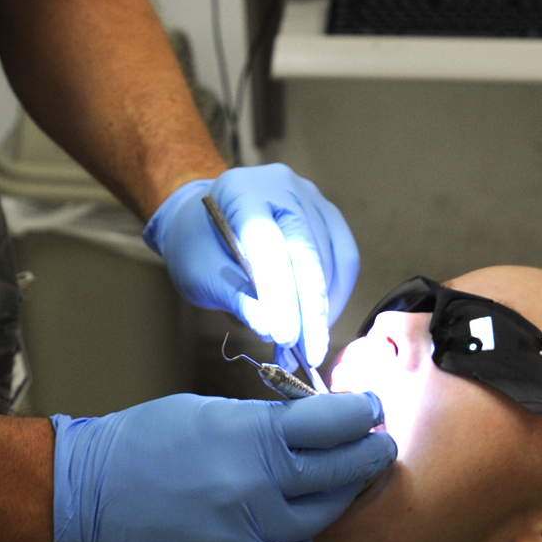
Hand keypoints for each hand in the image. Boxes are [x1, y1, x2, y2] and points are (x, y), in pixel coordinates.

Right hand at [52, 391, 393, 541]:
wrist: (90, 492)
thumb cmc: (148, 441)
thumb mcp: (211, 412)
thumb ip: (267, 423)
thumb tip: (319, 423)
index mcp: (251, 433)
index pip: (335, 422)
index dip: (362, 415)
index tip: (370, 411)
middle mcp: (257, 483)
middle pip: (342, 472)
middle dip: (368, 455)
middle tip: (377, 446)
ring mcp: (249, 530)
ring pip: (322, 519)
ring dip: (332, 499)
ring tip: (330, 485)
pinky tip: (287, 528)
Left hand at [143, 164, 359, 366]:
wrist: (202, 219)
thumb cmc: (196, 246)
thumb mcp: (198, 274)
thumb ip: (234, 298)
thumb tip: (271, 331)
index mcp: (241, 191)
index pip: (268, 245)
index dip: (279, 294)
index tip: (284, 338)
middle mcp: (282, 185)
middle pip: (307, 250)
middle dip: (309, 309)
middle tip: (308, 356)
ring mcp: (310, 196)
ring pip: (330, 258)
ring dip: (322, 308)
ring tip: (305, 348)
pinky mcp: (328, 214)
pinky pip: (345, 257)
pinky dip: (335, 294)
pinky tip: (319, 323)